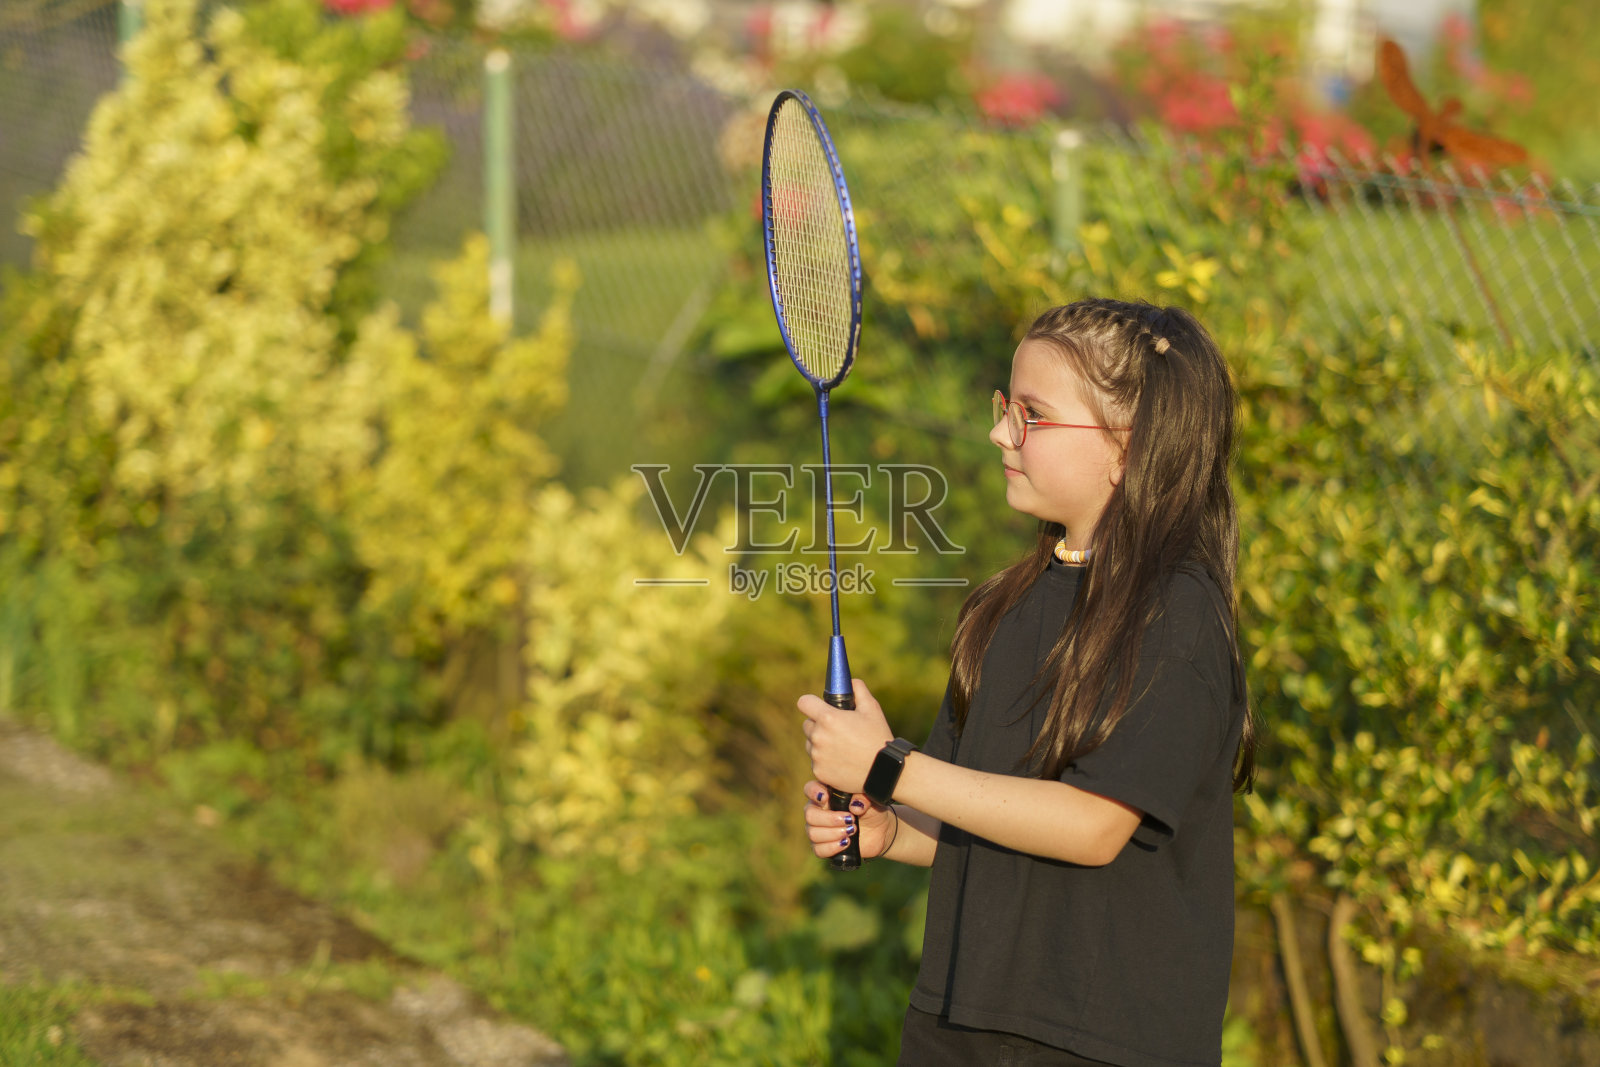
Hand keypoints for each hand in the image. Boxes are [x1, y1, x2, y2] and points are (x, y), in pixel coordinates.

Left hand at [797, 678, 892, 794]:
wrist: (883, 772)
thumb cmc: (878, 738)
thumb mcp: (872, 709)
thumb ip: (858, 690)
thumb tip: (850, 682)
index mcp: (828, 718)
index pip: (804, 702)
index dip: (811, 702)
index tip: (817, 706)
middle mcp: (818, 736)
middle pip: (807, 724)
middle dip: (818, 724)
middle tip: (838, 729)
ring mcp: (817, 756)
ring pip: (811, 744)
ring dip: (820, 743)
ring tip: (842, 747)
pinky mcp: (819, 772)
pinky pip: (816, 761)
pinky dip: (825, 760)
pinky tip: (842, 760)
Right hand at [801, 780, 896, 860]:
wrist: (880, 830)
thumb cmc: (871, 809)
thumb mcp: (871, 799)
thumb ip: (863, 798)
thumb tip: (854, 807)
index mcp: (826, 794)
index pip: (809, 789)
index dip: (814, 793)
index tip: (826, 798)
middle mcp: (818, 811)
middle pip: (809, 814)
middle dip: (830, 819)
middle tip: (850, 820)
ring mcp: (819, 829)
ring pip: (812, 833)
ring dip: (833, 833)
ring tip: (852, 831)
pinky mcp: (823, 846)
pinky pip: (817, 849)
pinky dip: (831, 847)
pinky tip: (846, 843)